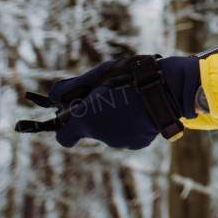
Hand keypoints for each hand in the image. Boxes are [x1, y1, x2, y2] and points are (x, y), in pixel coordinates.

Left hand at [45, 55, 200, 149]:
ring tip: (130, 100)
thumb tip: (52, 95)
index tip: (74, 114)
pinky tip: (141, 109)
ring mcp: (120, 141)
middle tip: (109, 97)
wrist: (164, 89)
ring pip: (111, 132)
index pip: (64, 137)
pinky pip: (129, 134)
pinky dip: (132, 124)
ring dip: (115, 119)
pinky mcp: (137, 143)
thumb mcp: (98, 75)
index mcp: (86, 120)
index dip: (67, 127)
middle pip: (91, 130)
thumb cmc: (129, 78)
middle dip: (96, 117)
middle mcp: (100, 135)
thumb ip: (72, 87)